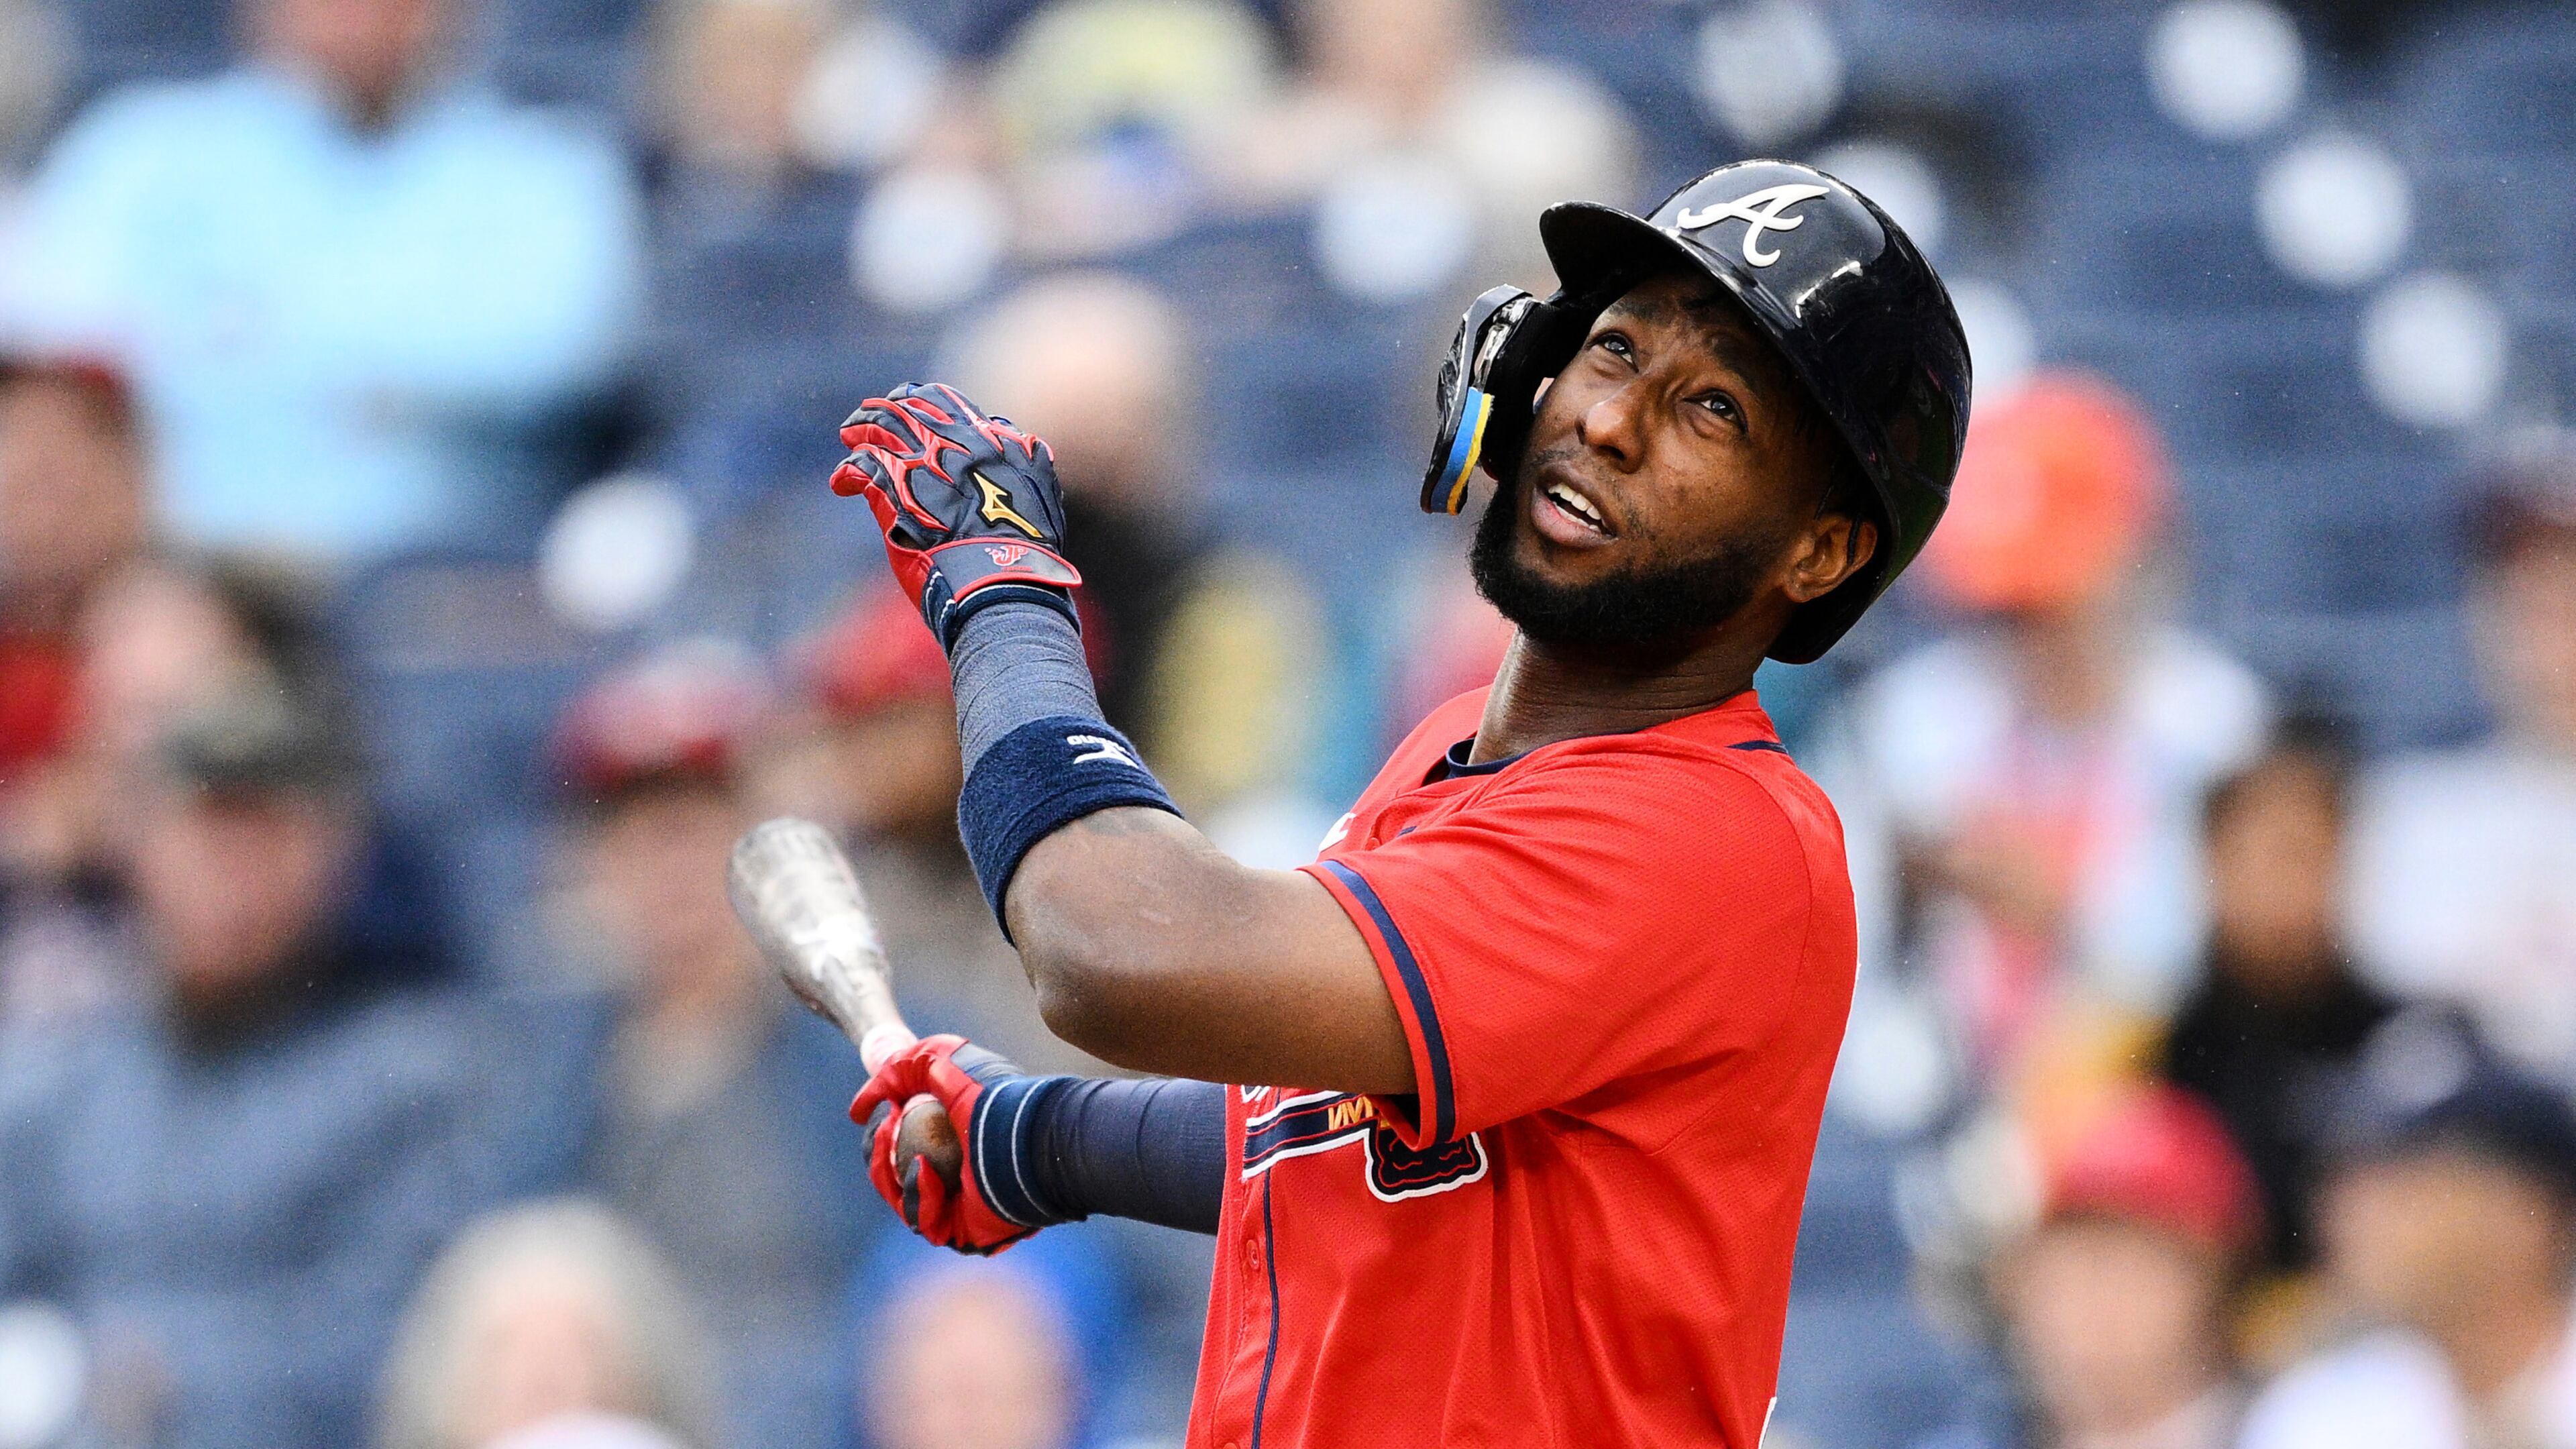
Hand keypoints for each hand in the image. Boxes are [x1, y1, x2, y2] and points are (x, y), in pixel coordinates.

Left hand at [831, 382, 1082, 648]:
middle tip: (868, 416)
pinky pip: (860, 469)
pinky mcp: (894, 494)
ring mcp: (921, 465)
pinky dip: (847, 473)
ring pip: (877, 428)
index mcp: (987, 438)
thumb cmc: (1028, 545)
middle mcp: (951, 443)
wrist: (1006, 578)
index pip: (944, 401)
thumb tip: (1010, 433)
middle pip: (905, 408)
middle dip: (884, 409)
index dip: (921, 399)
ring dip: (860, 428)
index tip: (909, 403)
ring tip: (850, 435)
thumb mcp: (1040, 488)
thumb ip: (1023, 455)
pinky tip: (842, 483)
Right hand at [848, 1034, 1034, 1254]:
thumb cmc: (990, 1095)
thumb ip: (896, 1072)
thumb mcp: (936, 1061)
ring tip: (901, 1144)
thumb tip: (860, 1110)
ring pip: (902, 1203)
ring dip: (889, 1173)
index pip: (902, 1148)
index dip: (881, 1134)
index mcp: (955, 1144)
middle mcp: (958, 1178)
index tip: (879, 1113)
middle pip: (893, 1179)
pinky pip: (924, 1222)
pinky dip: (918, 1193)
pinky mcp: (966, 1235)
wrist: (1027, 1134)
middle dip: (877, 1155)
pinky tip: (923, 1167)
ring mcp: (961, 1209)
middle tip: (881, 1131)